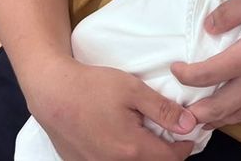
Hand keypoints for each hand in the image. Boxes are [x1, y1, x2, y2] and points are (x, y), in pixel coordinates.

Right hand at [27, 57, 195, 160]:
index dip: (184, 146)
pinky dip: (123, 156)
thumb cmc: (92, 87)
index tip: (188, 133)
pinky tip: (121, 138)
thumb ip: (162, 109)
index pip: (171, 159)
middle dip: (166, 153)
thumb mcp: (132, 89)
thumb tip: (188, 124)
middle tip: (170, 133)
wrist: (52, 91)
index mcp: (132, 149)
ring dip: (144, 156)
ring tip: (146, 134)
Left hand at [170, 0, 240, 129]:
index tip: (175, 69)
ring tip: (204, 119)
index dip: (187, 75)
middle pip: (222, 106)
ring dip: (219, 119)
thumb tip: (208, 29)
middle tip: (182, 111)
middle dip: (199, 112)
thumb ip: (228, 13)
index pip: (209, 74)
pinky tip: (236, 109)